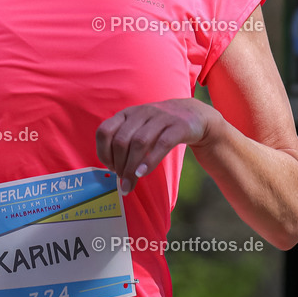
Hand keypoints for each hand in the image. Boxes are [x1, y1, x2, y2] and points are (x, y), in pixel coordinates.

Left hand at [96, 98, 220, 194]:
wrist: (194, 114)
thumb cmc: (161, 127)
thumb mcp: (140, 128)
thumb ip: (126, 143)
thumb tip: (113, 171)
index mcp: (128, 113)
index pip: (105, 131)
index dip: (103, 152)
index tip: (110, 168)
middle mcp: (142, 113)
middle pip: (121, 140)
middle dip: (118, 165)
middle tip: (122, 180)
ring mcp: (161, 118)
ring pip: (139, 143)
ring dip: (131, 167)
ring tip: (130, 183)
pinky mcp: (178, 126)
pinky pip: (162, 144)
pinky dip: (150, 161)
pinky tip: (143, 173)